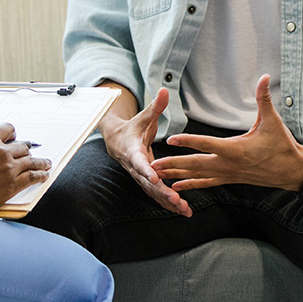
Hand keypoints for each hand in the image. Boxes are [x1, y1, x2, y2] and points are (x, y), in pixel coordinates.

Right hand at [0, 122, 50, 215]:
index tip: (15, 138)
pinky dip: (40, 175)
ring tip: (46, 163)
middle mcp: (2, 151)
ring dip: (40, 162)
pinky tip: (44, 174)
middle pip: (22, 146)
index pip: (8, 129)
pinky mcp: (12, 183)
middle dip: (26, 150)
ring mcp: (9, 167)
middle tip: (29, 154)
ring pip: (31, 160)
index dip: (13, 134)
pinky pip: (32, 176)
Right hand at [99, 87, 191, 216]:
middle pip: (148, 183)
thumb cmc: (133, 128)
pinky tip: (184, 211)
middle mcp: (136, 168)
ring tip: (184, 210)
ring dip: (168, 202)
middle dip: (162, 192)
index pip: (139, 162)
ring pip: (153, 193)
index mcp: (133, 151)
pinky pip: (157, 195)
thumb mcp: (143, 117)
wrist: (118, 142)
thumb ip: (155, 106)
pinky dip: (169, 204)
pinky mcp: (147, 183)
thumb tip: (164, 90)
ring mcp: (141, 177)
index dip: (146, 170)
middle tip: (176, 200)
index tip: (155, 178)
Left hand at [152, 75, 302, 191]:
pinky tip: (177, 187)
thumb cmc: (282, 145)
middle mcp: (228, 164)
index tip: (170, 139)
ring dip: (177, 175)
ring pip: (198, 176)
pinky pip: (206, 183)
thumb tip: (265, 76)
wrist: (291, 171)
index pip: (207, 144)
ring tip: (157, 176)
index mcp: (236, 149)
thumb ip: (264, 98)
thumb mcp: (273, 121)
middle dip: (173, 164)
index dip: (188, 141)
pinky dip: (191, 185)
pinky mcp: (230, 179)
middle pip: (195, 164)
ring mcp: (228, 174)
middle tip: (152, 165)